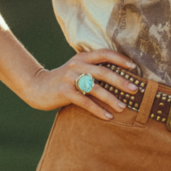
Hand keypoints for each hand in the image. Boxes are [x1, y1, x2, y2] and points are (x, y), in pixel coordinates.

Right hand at [23, 49, 137, 118]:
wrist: (36, 86)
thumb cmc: (62, 80)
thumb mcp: (76, 69)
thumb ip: (92, 69)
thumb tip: (119, 78)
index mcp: (82, 57)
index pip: (104, 53)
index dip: (119, 59)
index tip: (133, 67)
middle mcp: (76, 65)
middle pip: (103, 71)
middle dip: (121, 81)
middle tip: (135, 89)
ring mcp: (69, 78)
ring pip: (95, 88)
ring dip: (111, 98)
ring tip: (123, 107)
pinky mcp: (64, 92)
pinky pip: (85, 102)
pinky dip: (98, 110)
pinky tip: (108, 117)